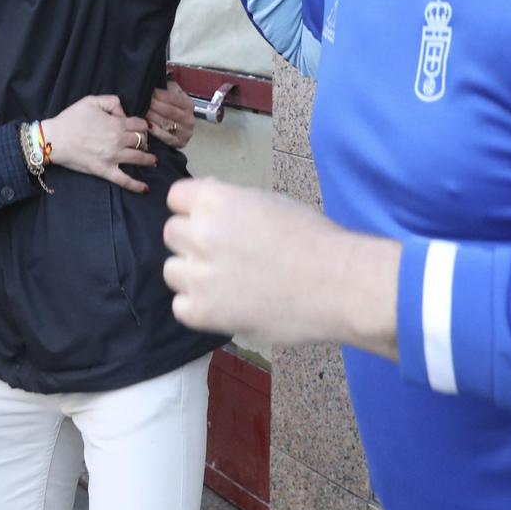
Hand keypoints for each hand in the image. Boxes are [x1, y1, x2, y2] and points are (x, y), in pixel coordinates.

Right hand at [43, 94, 156, 192]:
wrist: (54, 139)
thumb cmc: (71, 119)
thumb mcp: (91, 101)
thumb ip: (112, 102)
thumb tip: (124, 113)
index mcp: (117, 124)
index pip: (140, 124)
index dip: (143, 124)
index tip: (141, 127)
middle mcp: (119, 141)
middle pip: (142, 140)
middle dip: (145, 140)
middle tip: (144, 142)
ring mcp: (113, 157)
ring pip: (139, 159)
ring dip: (149, 160)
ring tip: (154, 161)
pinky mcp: (105, 171)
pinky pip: (124, 180)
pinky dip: (137, 186)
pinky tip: (145, 189)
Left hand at [146, 80, 196, 149]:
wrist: (177, 125)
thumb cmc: (170, 107)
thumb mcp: (172, 94)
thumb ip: (166, 88)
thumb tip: (153, 84)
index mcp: (188, 105)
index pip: (173, 98)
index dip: (159, 95)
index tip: (148, 92)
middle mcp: (189, 119)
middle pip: (169, 111)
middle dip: (153, 106)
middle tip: (141, 102)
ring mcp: (186, 132)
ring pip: (166, 124)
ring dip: (152, 118)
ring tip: (141, 113)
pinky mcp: (180, 143)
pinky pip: (166, 138)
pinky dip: (156, 132)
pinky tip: (147, 126)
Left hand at [163, 178, 400, 353]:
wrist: (338, 284)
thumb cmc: (313, 239)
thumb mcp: (268, 203)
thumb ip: (230, 205)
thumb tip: (208, 207)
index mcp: (216, 200)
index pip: (177, 198)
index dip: (194, 210)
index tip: (211, 222)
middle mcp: (200, 233)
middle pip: (172, 234)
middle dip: (194, 242)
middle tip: (225, 256)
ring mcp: (198, 274)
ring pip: (172, 271)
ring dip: (193, 275)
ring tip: (227, 283)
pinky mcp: (202, 311)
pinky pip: (181, 306)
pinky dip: (200, 308)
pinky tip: (227, 305)